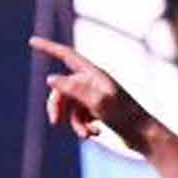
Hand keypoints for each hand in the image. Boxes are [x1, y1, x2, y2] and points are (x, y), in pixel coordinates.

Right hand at [29, 36, 160, 152]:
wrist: (145, 136)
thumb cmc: (126, 117)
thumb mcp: (98, 103)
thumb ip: (74, 90)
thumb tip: (51, 79)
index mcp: (95, 75)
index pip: (67, 55)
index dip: (49, 48)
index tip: (32, 40)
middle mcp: (94, 83)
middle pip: (62, 88)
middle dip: (57, 106)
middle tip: (55, 122)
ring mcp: (96, 97)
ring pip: (69, 106)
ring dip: (73, 122)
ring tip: (86, 135)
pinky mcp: (98, 111)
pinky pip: (79, 116)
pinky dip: (82, 126)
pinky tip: (93, 134)